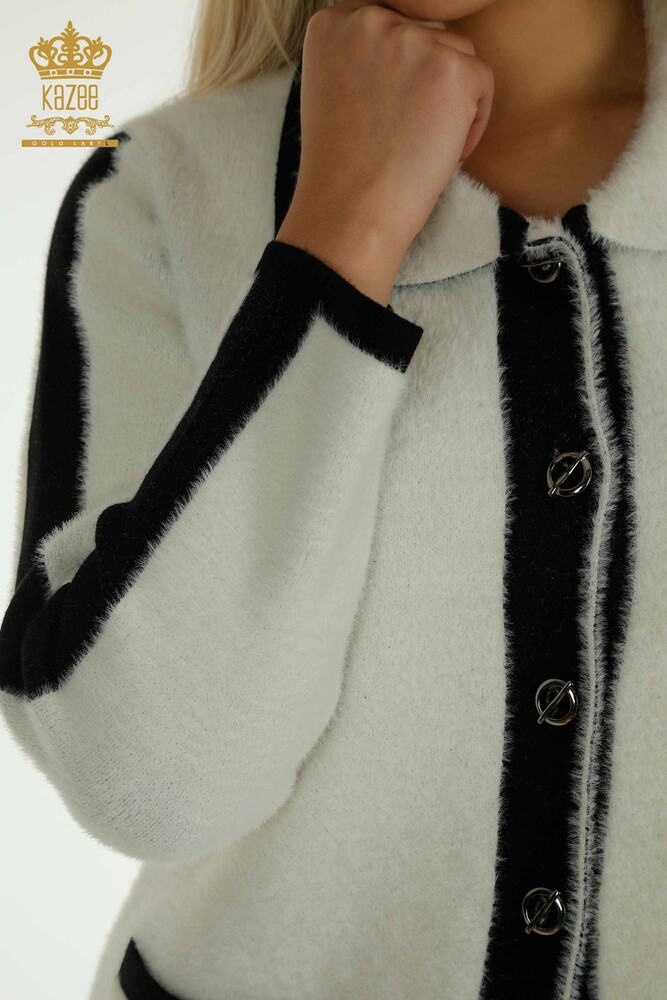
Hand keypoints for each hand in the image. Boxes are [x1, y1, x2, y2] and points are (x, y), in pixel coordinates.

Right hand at [275, 0, 493, 304]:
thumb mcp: (332, 91)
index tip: (389, 109)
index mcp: (332, 23)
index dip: (398, 68)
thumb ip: (363, 56)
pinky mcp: (450, 69)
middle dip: (426, 80)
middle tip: (406, 134)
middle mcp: (369, 18)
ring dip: (451, 98)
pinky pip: (482, 81)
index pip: (390, 22)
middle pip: (425, 32)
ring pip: (456, 53)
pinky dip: (474, 121)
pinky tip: (443, 153)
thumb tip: (411, 54)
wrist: (350, 213)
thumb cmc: (342, 170)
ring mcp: (411, 40)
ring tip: (420, 146)